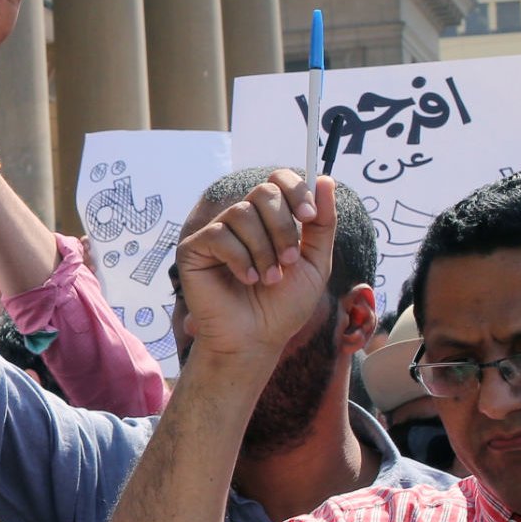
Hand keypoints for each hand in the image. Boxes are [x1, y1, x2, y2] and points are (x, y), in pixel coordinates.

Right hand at [174, 171, 336, 363]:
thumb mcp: (315, 263)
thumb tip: (327, 180)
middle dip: (283, 226)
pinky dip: (239, 258)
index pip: (278, 182)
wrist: (256, 340)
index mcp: (268, 221)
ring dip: (263, 249)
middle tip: (289, 260)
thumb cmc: (282, 307)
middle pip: (262, 193)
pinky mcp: (193, 249)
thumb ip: (322, 224)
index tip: (309, 217)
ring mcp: (216, 233)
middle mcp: (241, 221)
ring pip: (242, 213)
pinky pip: (219, 235)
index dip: (296, 191)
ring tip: (268, 279)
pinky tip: (246, 279)